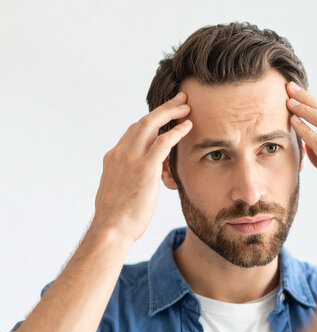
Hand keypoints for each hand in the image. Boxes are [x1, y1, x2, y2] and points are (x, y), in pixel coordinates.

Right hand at [92, 92, 192, 242]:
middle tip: (179, 100)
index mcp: (113, 158)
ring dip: (170, 113)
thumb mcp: (120, 192)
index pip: (133, 132)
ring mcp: (131, 158)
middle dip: (162, 109)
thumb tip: (137, 182)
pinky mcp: (145, 168)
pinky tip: (188, 126)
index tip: (163, 116)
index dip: (150, 122)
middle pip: (142, 122)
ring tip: (186, 107)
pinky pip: (163, 142)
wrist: (111, 229)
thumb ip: (128, 180)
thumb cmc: (117, 218)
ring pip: (151, 124)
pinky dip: (176, 131)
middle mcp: (120, 153)